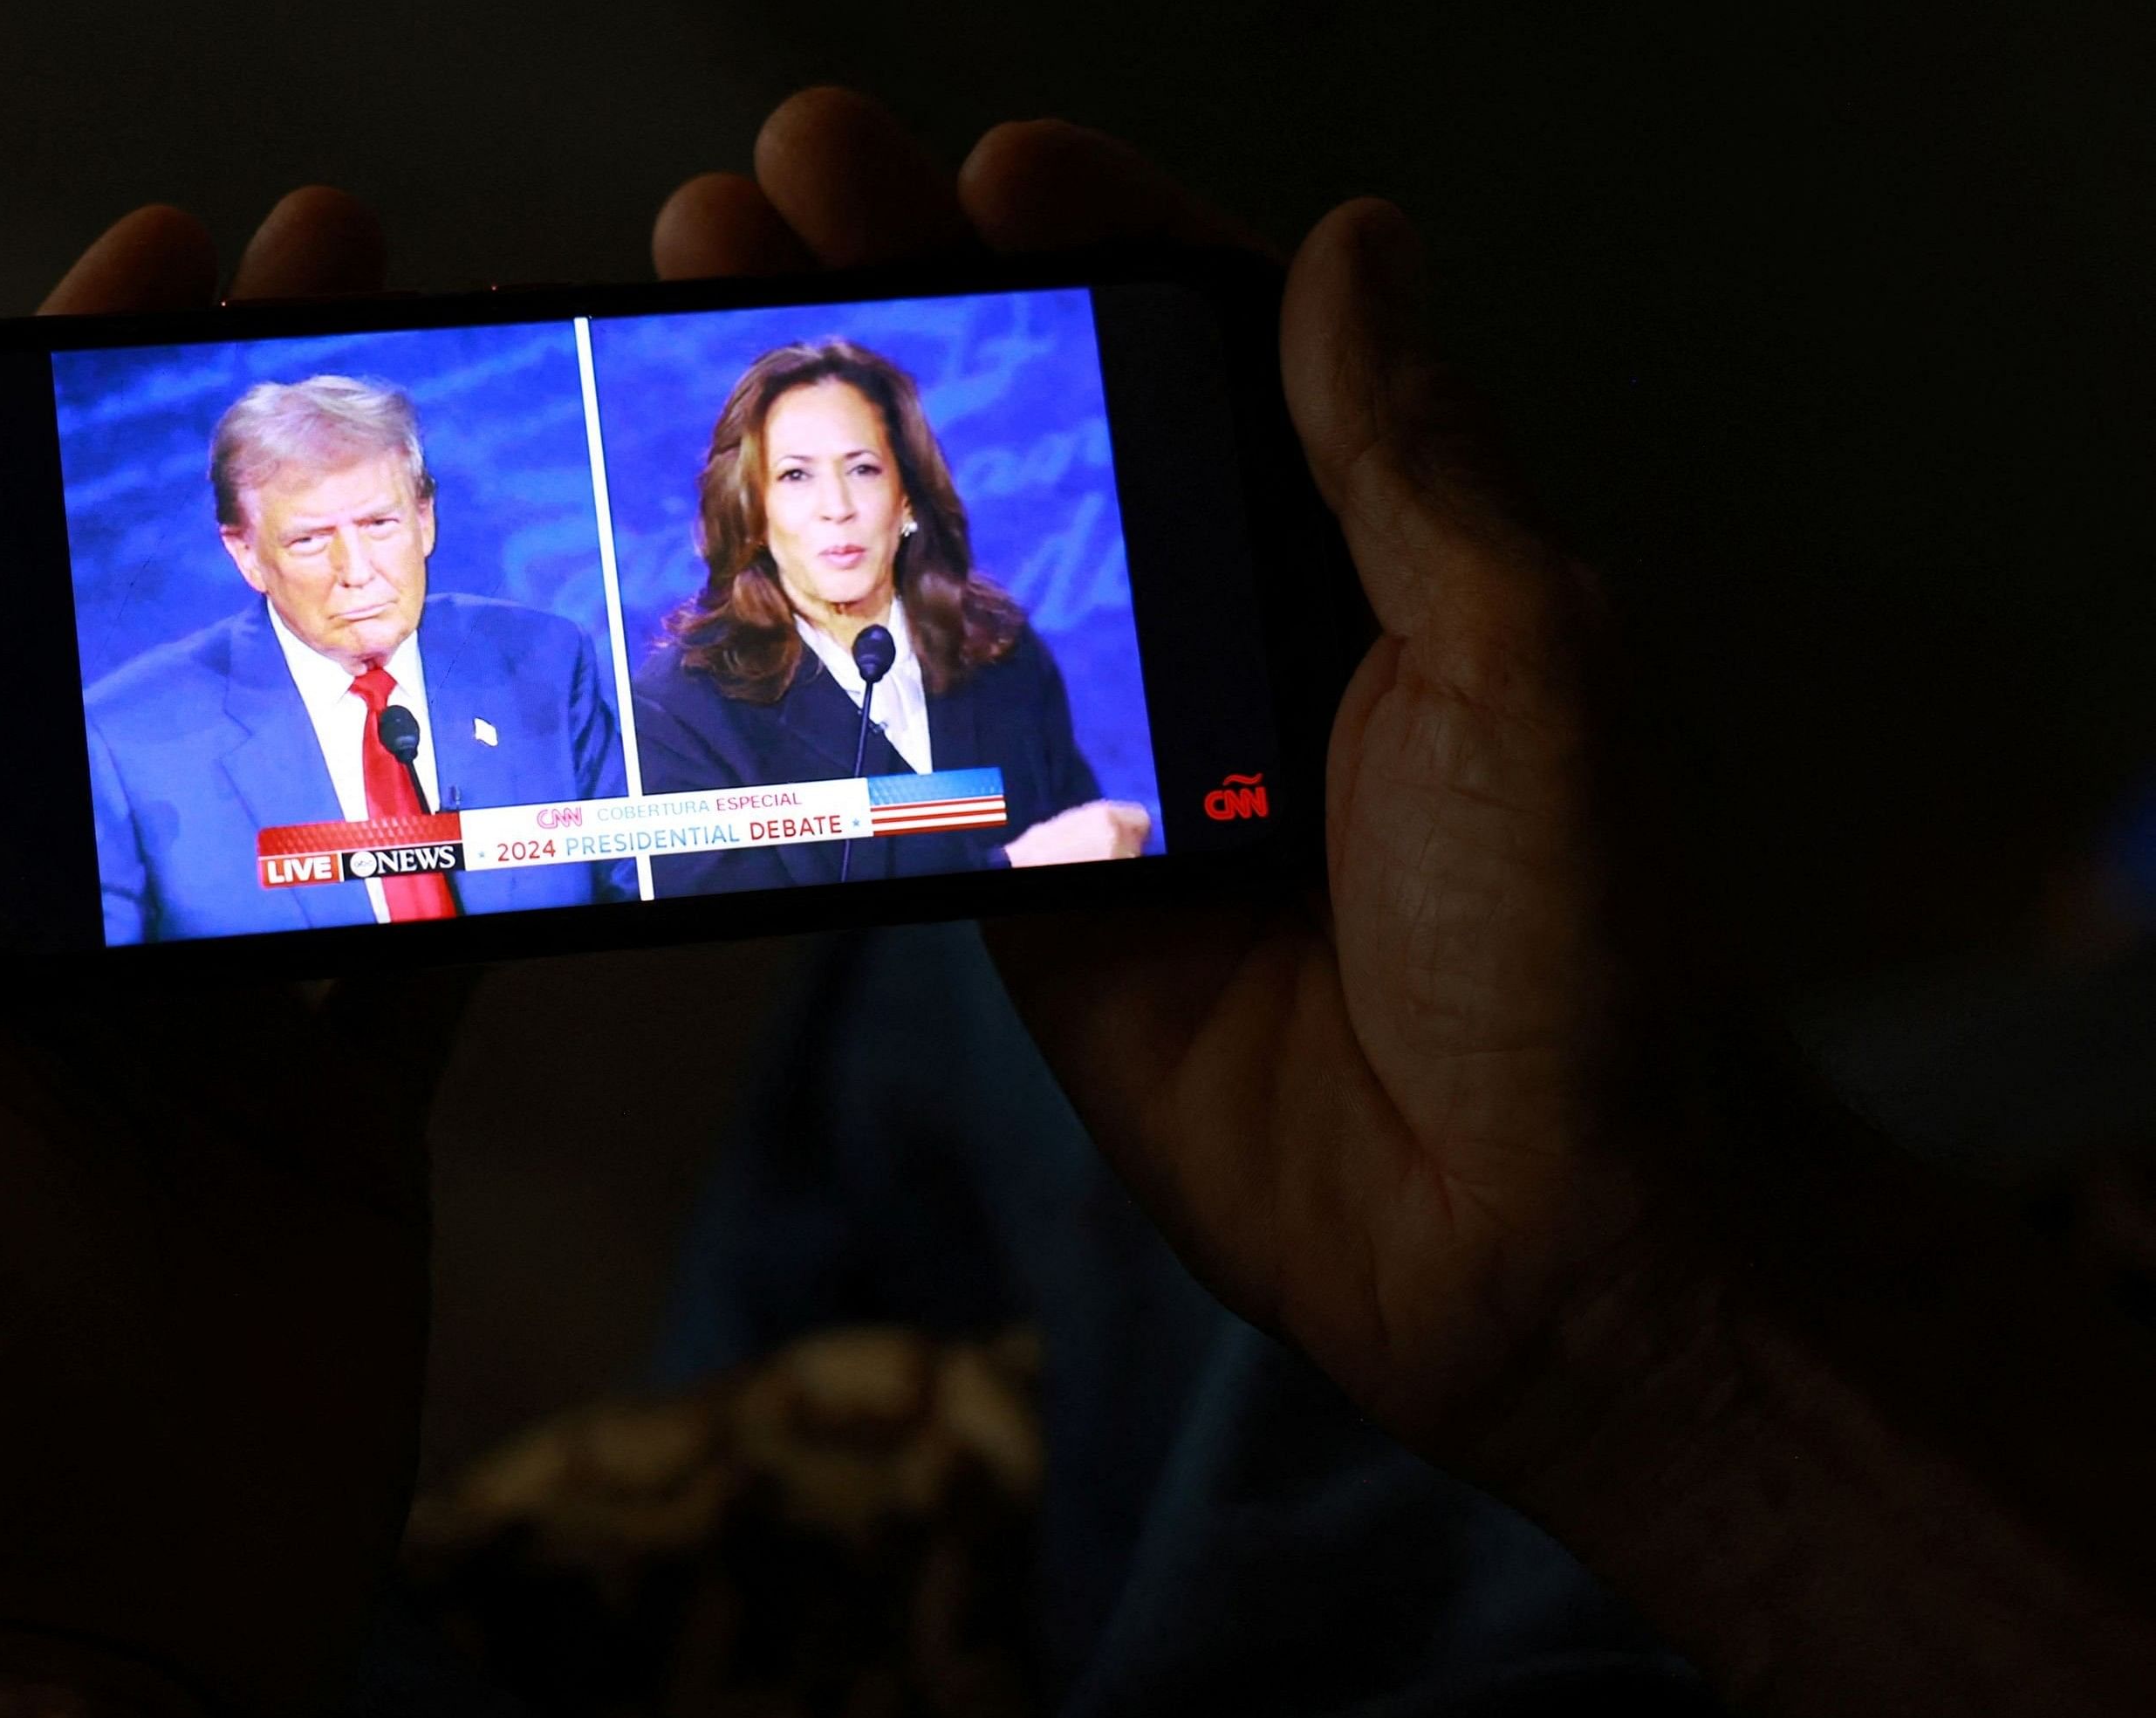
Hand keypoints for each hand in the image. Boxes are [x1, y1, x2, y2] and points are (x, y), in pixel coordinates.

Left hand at [0, 186, 460, 1717]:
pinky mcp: (341, 1096)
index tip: (131, 295)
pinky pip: (425, 922)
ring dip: (374, 600)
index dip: (32, 456)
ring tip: (451, 436)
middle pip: (152, 652)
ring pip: (301, 756)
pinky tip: (546, 700)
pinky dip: (484, 822)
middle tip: (332, 289)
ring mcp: (209, 1013)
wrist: (92, 1620)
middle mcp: (51, 939)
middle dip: (235, 470)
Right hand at [663, 91, 2155, 1717]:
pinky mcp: (1034, 885)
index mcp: (1371, 554)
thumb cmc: (1568, 939)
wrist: (1516, 1233)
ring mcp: (1121, 758)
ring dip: (825, 452)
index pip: (1216, 345)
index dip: (1099, 238)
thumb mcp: (1517, 653)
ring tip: (707, 320)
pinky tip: (715, 563)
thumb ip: (1402, 456)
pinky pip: (908, 750)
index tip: (988, 162)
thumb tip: (1360, 241)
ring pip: (947, 567)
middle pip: (1047, 426)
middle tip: (772, 191)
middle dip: (911, 296)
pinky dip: (815, 658)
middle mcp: (1236, 635)